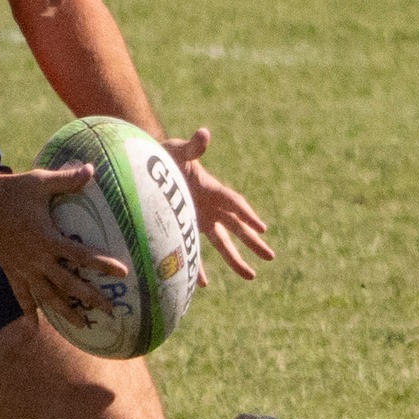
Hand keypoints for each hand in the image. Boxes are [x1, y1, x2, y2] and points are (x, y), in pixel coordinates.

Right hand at [0, 165, 128, 331]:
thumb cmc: (13, 192)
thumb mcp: (40, 182)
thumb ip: (67, 179)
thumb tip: (93, 169)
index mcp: (48, 239)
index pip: (82, 256)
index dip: (103, 264)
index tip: (123, 273)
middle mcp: (37, 259)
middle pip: (69, 285)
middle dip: (90, 299)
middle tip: (110, 311)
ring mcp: (23, 269)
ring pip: (47, 297)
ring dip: (65, 313)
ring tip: (82, 327)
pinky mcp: (11, 272)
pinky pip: (21, 296)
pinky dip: (28, 312)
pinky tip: (34, 328)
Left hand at [165, 127, 273, 286]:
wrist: (147, 166)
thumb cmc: (164, 154)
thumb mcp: (178, 150)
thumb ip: (192, 147)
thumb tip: (203, 133)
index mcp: (211, 188)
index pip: (234, 203)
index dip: (247, 214)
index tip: (262, 227)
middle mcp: (210, 207)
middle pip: (236, 227)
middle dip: (253, 241)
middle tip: (271, 257)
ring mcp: (199, 219)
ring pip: (221, 243)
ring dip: (235, 259)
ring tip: (251, 276)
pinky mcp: (183, 229)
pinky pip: (193, 251)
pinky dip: (197, 267)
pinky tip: (201, 284)